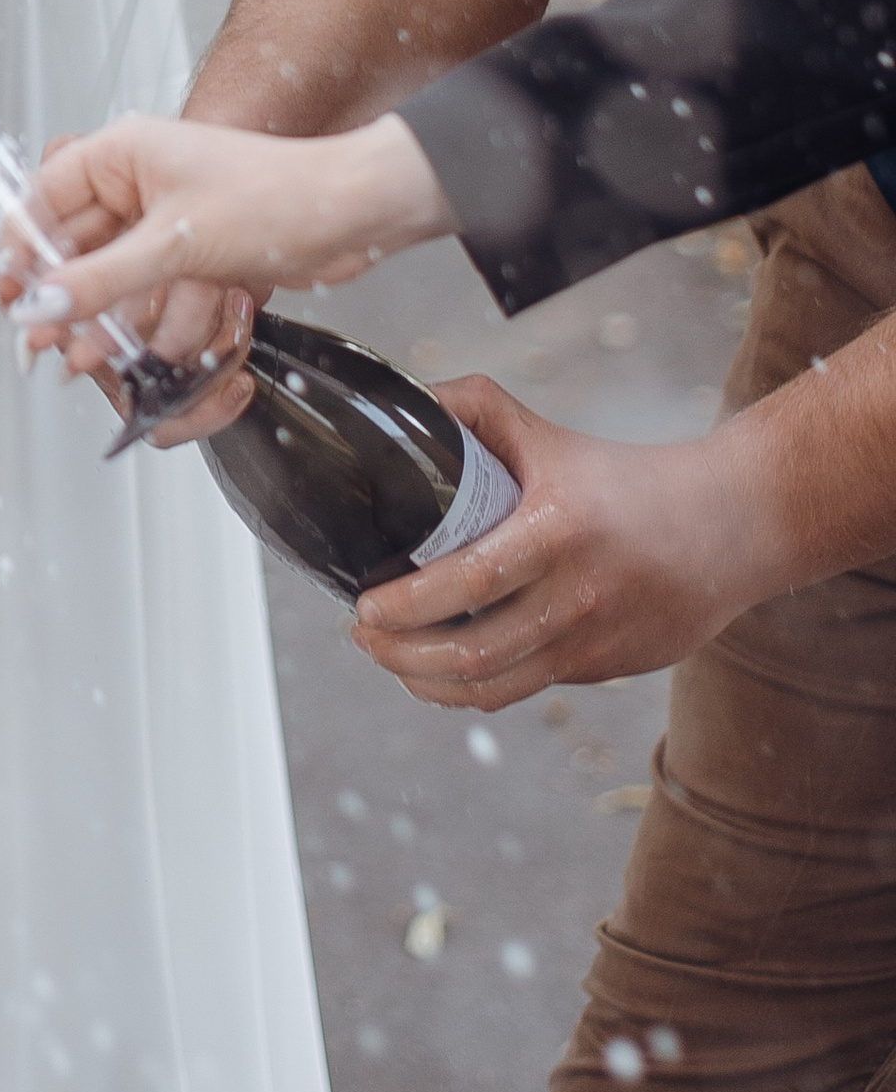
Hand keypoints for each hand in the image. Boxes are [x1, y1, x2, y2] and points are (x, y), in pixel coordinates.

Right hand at [4, 114, 450, 330]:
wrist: (356, 213)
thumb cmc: (279, 195)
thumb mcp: (178, 241)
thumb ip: (102, 278)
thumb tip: (42, 303)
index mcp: (122, 152)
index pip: (43, 196)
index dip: (19, 247)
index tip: (9, 295)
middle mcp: (137, 183)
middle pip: (73, 245)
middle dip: (62, 297)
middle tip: (42, 339)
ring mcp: (165, 220)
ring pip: (112, 276)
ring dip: (105, 319)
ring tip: (88, 359)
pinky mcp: (193, 254)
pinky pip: (150, 293)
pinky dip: (145, 322)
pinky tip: (140, 350)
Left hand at [350, 374, 781, 706]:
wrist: (731, 526)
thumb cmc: (628, 479)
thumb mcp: (549, 437)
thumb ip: (476, 409)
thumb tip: (407, 400)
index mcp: (558, 532)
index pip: (470, 583)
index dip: (407, 605)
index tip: (362, 606)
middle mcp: (577, 596)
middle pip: (473, 651)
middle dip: (400, 654)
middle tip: (361, 635)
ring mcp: (592, 641)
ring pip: (493, 687)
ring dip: (426, 682)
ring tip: (389, 658)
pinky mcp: (603, 669)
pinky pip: (523, 691)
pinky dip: (471, 691)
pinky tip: (438, 675)